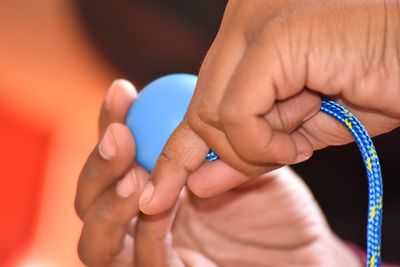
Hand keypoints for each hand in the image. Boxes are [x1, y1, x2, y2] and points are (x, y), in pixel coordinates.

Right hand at [74, 80, 360, 266]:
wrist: (305, 253)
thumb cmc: (273, 206)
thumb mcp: (240, 160)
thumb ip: (203, 140)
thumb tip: (171, 101)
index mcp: (155, 191)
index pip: (116, 161)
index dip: (111, 125)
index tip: (123, 91)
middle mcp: (144, 226)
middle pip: (90, 202)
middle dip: (99, 166)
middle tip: (120, 135)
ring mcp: (153, 260)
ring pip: (96, 245)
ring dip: (109, 205)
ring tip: (134, 175)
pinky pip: (146, 262)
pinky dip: (146, 233)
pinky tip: (156, 205)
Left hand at [139, 0, 399, 214]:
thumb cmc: (370, 85)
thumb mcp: (293, 131)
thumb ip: (243, 153)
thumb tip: (196, 184)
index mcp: (243, 33)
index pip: (197, 99)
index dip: (180, 151)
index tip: (165, 190)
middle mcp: (240, 19)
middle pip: (197, 109)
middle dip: (221, 156)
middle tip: (270, 162)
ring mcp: (253, 21)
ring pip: (210, 115)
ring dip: (252, 152)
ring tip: (295, 146)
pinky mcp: (273, 35)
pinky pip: (236, 114)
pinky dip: (263, 144)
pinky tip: (297, 143)